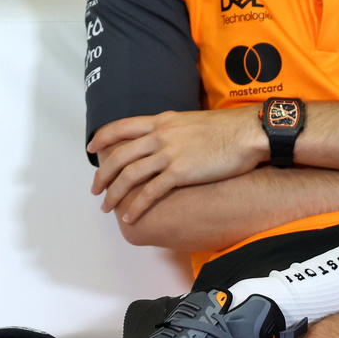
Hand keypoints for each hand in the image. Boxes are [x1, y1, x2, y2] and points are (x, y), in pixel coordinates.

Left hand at [88, 108, 267, 222]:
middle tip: (95, 189)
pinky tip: (130, 216)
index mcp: (161, 121)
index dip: (102, 138)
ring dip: (115, 193)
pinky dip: (137, 206)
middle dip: (103, 175)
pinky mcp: (181, 172)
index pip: (120, 127)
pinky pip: (151, 192)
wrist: (248, 133)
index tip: (91, 149)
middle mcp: (159, 136)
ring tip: (107, 206)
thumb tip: (161, 137)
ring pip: (130, 175)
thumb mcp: (189, 121)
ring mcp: (169, 154)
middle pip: (119, 156)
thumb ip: (170, 129)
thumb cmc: (225, 129)